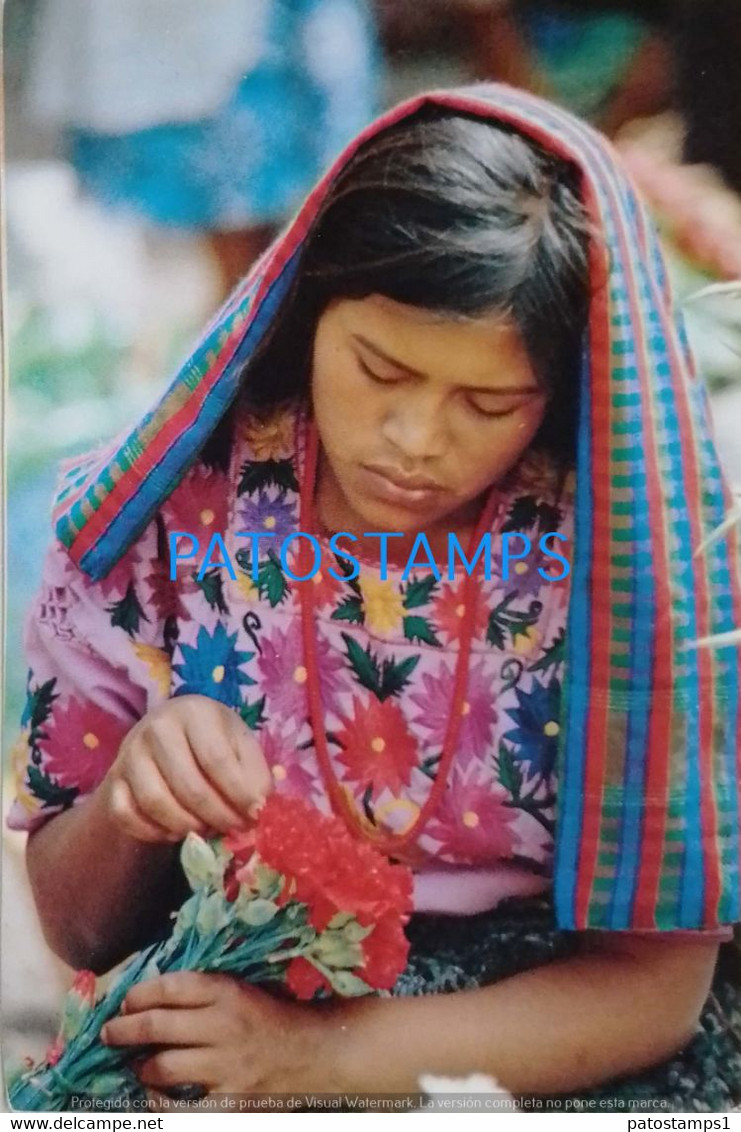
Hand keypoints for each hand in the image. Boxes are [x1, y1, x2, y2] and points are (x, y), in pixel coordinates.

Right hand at [101, 695, 271, 843]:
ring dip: (187, 826)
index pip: (216, 759)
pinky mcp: (113, 780)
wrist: (166, 739)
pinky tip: (175, 831)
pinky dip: (153, 832)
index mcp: (194, 712)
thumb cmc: (211, 741)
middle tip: (233, 829)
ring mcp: (129, 754)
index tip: (254, 814)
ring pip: (156, 803)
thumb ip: (254, 774)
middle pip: (188, 785)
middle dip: (217, 816)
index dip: (238, 793)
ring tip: (207, 829)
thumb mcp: (240, 745)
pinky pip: (126, 816)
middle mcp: (156, 727)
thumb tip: (257, 808)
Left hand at [101, 972, 335, 1094]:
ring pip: (161, 1068)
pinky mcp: (231, 1104)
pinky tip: (156, 1099)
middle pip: (156, 1026)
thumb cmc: (269, 1018)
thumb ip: (200, 992)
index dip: (137, 995)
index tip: (123, 1003)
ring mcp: (227, 1067)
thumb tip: (145, 999)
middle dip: (123, 1031)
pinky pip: (180, 1112)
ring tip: (139, 1067)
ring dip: (141, 1068)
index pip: (168, 987)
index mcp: (226, 991)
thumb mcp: (239, 990)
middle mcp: (224, 1026)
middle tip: (109, 1034)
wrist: (313, 1053)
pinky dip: (160, 1106)